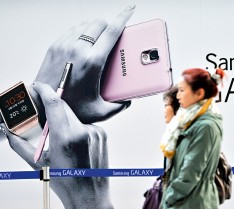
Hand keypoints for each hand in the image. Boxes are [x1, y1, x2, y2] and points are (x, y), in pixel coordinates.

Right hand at [1, 82, 112, 208]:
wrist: (90, 195)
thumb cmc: (65, 182)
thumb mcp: (39, 164)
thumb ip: (21, 145)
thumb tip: (9, 131)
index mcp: (66, 138)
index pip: (55, 103)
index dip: (44, 90)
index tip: (37, 85)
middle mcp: (84, 131)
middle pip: (64, 108)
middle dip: (51, 107)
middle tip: (42, 114)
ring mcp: (96, 132)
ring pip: (74, 117)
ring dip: (64, 121)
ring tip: (61, 140)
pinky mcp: (102, 135)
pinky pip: (84, 125)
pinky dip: (76, 129)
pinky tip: (74, 144)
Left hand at [30, 5, 134, 124]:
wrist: (42, 102)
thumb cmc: (69, 106)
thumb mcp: (98, 110)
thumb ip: (117, 107)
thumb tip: (127, 102)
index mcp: (93, 61)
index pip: (112, 31)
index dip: (123, 18)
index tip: (130, 10)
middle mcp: (79, 48)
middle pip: (100, 23)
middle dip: (109, 26)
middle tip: (113, 37)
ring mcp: (66, 44)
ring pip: (86, 24)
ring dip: (95, 29)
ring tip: (98, 42)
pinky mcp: (56, 45)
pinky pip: (73, 30)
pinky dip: (82, 33)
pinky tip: (84, 45)